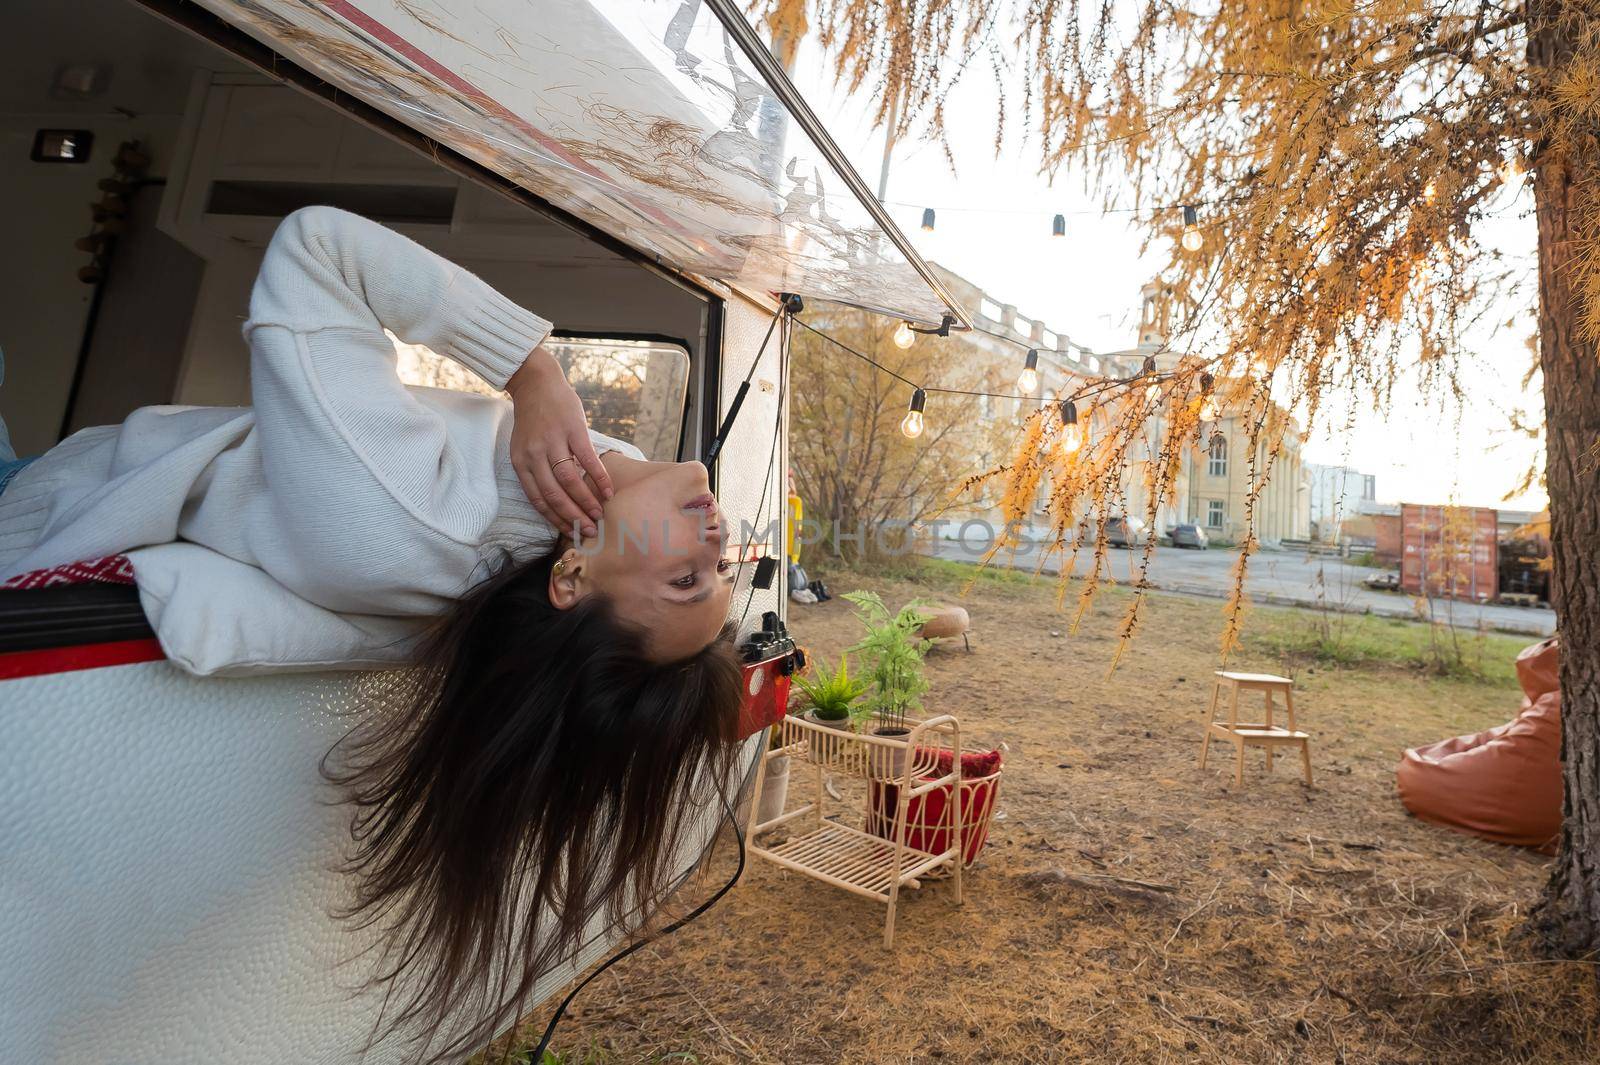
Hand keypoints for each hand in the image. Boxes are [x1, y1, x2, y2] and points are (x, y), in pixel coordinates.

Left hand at [505, 347, 614, 537]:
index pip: (537, 499)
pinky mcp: (572, 429)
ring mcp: (553, 441)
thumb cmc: (533, 419)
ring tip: (599, 514)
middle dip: (572, 516)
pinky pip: (587, 459)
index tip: (569, 532)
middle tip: (589, 530)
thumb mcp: (525, 446)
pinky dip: (599, 477)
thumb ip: (537, 470)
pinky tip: (608, 490)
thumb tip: (559, 499)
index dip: (555, 519)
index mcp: (521, 462)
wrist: (536, 383)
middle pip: (554, 494)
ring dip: (586, 500)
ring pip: (569, 480)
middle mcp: (534, 455)